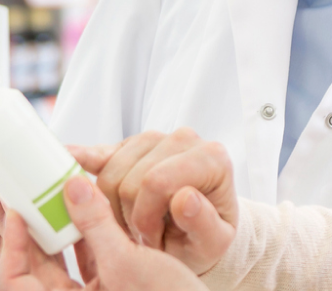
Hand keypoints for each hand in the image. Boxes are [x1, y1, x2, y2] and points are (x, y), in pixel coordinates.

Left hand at [0, 176, 206, 290]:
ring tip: (67, 200)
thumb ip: (97, 224)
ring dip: (63, 233)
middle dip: (38, 232)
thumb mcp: (127, 262)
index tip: (17, 211)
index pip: (16, 280)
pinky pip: (88, 264)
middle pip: (36, 270)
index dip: (11, 245)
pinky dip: (88, 239)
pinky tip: (97, 215)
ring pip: (63, 265)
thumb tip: (75, 189)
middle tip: (40, 197)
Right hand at [69, 129, 236, 274]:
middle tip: (145, 234)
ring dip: (114, 207)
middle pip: (130, 178)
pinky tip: (69, 159)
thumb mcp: (213, 241)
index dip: (146, 217)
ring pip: (111, 170)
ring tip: (136, 222)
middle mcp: (186, 139)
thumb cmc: (206, 234)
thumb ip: (204, 223)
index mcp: (211, 157)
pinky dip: (83, 157)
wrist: (198, 227)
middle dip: (131, 216)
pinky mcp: (133, 146)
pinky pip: (103, 150)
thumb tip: (185, 198)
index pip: (157, 180)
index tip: (155, 238)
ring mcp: (158, 138)